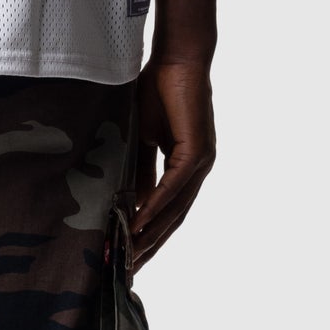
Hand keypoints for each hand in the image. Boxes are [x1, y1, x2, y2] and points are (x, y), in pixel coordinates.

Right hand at [129, 57, 216, 264]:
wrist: (177, 59)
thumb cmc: (158, 90)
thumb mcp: (143, 137)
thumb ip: (140, 169)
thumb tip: (129, 201)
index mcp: (186, 168)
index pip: (168, 211)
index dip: (149, 234)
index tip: (128, 255)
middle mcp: (198, 171)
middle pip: (174, 218)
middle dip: (150, 245)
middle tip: (128, 270)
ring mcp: (201, 163)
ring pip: (176, 209)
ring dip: (152, 233)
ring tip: (130, 254)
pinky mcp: (197, 152)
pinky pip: (175, 187)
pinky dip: (156, 207)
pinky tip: (138, 222)